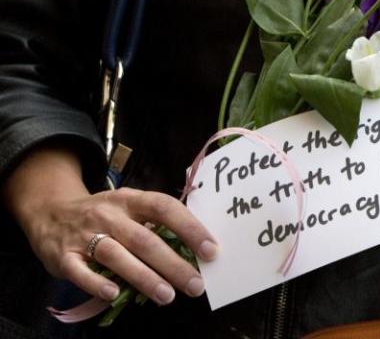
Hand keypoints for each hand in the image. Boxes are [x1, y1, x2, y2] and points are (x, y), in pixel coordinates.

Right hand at [2, 145, 218, 305]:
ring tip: (168, 296)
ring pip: (117, 256)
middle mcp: (109, 215)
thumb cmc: (104, 214)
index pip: (165, 208)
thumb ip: (155, 223)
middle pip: (145, 239)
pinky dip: (97, 283)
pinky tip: (114, 294)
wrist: (49, 211)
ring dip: (144, 277)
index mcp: (131, 200)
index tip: (211, 250)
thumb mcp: (129, 206)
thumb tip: (196, 249)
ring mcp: (84, 235)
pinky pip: (81, 271)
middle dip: (173, 264)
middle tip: (196, 285)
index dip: (190, 228)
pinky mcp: (63, 256)